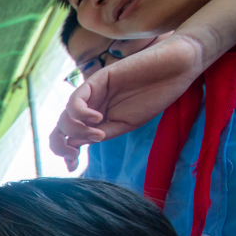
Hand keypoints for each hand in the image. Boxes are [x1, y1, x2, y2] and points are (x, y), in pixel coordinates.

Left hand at [49, 34, 203, 170]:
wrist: (175, 68)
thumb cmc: (153, 96)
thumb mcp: (124, 124)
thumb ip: (100, 134)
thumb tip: (73, 145)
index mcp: (94, 120)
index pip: (69, 137)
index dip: (64, 153)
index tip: (72, 167)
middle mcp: (88, 107)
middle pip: (60, 128)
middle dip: (60, 146)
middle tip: (75, 157)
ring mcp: (91, 94)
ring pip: (65, 116)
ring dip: (76, 131)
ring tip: (99, 134)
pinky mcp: (97, 80)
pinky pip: (76, 99)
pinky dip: (81, 113)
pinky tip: (98, 118)